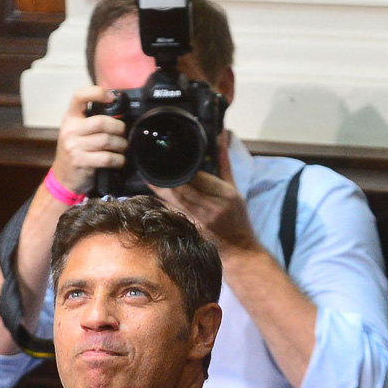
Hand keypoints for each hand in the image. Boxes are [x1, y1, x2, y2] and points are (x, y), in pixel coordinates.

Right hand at [51, 86, 127, 195]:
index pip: (79, 96)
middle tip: (123, 133)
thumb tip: (119, 109)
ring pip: (106, 140)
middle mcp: (70, 130)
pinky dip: (118, 160)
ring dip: (121, 145)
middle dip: (118, 128)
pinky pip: (106, 157)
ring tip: (122, 148)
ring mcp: (73, 146)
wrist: (63, 177)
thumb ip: (92, 120)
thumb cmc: (76, 150)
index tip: (111, 97)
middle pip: (101, 122)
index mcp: (70, 117)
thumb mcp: (77, 131)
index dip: (96, 92)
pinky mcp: (80, 162)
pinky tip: (120, 161)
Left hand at [154, 138, 259, 252]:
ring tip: (149, 176)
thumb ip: (224, 165)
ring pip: (175, 200)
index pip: (198, 177)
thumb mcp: (235, 190)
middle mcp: (212, 207)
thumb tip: (221, 138)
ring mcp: (201, 220)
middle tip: (153, 165)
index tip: (171, 158)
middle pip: (183, 188)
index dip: (183, 168)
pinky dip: (163, 201)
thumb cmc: (238, 217)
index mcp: (225, 194)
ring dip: (161, 188)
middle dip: (167, 177)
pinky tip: (154, 194)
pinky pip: (174, 212)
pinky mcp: (192, 228)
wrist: (238, 248)